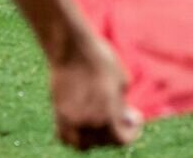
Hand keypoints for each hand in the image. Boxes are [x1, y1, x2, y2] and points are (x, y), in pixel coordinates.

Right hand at [49, 33, 141, 149]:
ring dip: (94, 138)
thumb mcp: (122, 81)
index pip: (122, 140)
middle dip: (116, 132)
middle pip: (104, 141)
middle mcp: (88, 122)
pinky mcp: (57, 114)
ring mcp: (70, 120)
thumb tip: (124, 117)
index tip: (135, 120)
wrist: (73, 49)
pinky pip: (66, 137)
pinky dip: (75, 136)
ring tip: (102, 123)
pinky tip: (84, 124)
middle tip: (122, 118)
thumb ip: (122, 104)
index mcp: (108, 114)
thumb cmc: (101, 60)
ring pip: (83, 144)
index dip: (132, 132)